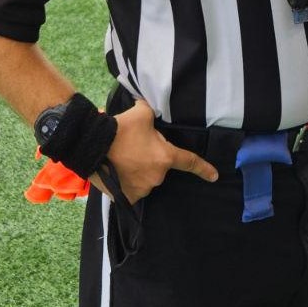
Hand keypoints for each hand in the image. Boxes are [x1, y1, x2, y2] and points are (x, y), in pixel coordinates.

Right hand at [93, 98, 217, 203]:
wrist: (92, 145)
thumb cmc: (121, 128)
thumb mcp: (143, 113)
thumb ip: (153, 113)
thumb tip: (151, 109)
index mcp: (166, 157)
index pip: (190, 162)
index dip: (204, 169)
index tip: (215, 176)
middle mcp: (157, 176)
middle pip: (160, 168)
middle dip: (151, 159)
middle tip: (134, 149)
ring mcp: (142, 189)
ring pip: (145, 179)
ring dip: (139, 171)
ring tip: (123, 159)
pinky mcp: (127, 197)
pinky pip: (132, 191)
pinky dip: (127, 183)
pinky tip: (118, 172)